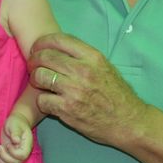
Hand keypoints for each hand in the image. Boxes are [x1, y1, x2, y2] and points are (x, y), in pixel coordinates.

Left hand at [0, 115, 31, 162]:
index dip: (13, 153)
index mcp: (26, 146)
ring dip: (0, 162)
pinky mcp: (8, 158)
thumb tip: (16, 141)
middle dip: (4, 157)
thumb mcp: (15, 125)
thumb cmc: (15, 123)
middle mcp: (22, 153)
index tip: (7, 145)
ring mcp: (15, 157)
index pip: (22, 156)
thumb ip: (15, 133)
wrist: (14, 124)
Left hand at [28, 33, 146, 147]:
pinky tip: (48, 101)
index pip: (59, 40)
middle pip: (45, 56)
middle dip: (34, 60)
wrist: (128, 122)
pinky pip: (42, 100)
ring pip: (40, 76)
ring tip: (40, 83)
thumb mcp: (105, 67)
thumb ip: (84, 56)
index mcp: (92, 57)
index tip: (37, 47)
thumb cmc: (117, 94)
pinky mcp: (67, 110)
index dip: (42, 42)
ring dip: (36, 79)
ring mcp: (74, 91)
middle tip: (33, 66)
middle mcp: (83, 71)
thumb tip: (59, 48)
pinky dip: (42, 101)